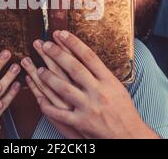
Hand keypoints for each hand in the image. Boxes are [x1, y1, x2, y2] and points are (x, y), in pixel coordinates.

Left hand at [25, 31, 158, 138]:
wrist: (129, 134)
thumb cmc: (122, 109)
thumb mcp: (116, 86)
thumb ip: (101, 73)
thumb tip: (84, 55)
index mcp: (108, 80)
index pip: (89, 56)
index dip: (73, 43)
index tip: (61, 33)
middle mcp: (98, 92)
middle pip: (74, 68)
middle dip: (58, 55)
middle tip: (45, 45)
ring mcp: (89, 107)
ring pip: (64, 89)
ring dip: (49, 78)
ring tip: (38, 69)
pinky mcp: (81, 122)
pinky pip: (60, 114)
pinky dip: (48, 106)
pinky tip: (38, 98)